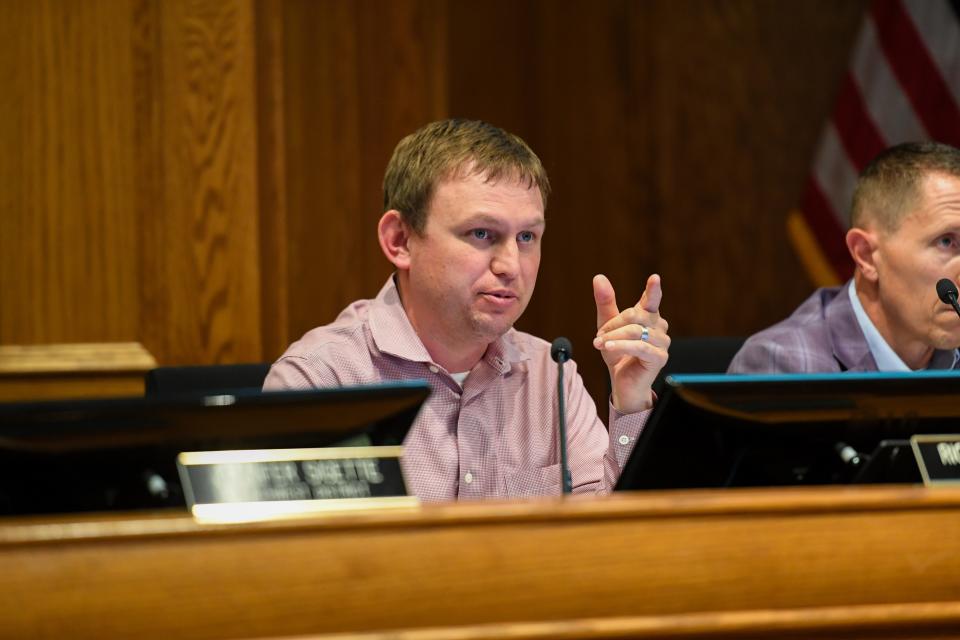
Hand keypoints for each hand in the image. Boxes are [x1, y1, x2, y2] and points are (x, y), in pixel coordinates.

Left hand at [592, 273, 669, 412]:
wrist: (623, 382)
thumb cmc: (618, 353)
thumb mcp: (607, 326)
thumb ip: (606, 302)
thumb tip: (599, 277)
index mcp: (648, 316)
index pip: (651, 300)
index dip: (653, 289)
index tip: (654, 278)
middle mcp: (658, 326)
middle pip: (634, 315)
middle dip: (613, 325)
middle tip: (598, 337)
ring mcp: (662, 342)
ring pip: (635, 331)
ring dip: (613, 337)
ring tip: (600, 344)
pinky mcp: (659, 357)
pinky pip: (639, 346)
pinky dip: (621, 346)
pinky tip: (608, 348)